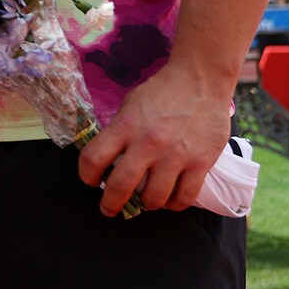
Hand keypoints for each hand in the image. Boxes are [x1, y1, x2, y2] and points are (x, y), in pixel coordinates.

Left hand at [77, 62, 232, 215]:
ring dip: (146, 204)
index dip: (86, 175)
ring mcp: (176, 155)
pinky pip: (184, 198)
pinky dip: (173, 204)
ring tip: (145, 199)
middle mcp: (149, 143)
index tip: (90, 180)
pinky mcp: (201, 163)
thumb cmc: (162, 91)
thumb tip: (109, 158)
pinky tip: (169, 199)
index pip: (93, 158)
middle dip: (111, 204)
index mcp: (126, 126)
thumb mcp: (130, 105)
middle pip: (121, 186)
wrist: (201, 80)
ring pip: (154, 199)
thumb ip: (120, 130)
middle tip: (109, 208)